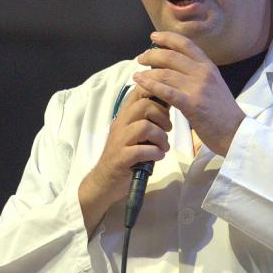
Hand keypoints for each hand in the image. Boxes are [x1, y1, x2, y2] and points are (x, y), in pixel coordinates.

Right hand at [78, 87, 170, 231]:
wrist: (104, 181)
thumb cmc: (125, 156)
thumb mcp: (136, 134)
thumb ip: (148, 120)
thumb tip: (168, 105)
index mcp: (125, 115)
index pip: (139, 91)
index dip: (157, 91)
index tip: (168, 103)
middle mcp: (120, 124)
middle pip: (144, 106)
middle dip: (162, 117)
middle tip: (167, 130)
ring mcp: (119, 141)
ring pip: (144, 127)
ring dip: (161, 137)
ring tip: (163, 146)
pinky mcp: (120, 158)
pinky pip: (141, 150)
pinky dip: (155, 153)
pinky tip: (158, 157)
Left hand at [133, 32, 246, 156]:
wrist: (236, 132)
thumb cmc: (222, 112)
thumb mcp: (213, 85)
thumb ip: (197, 75)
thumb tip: (176, 68)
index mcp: (209, 66)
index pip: (186, 44)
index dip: (168, 38)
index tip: (154, 36)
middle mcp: (203, 73)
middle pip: (171, 56)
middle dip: (152, 54)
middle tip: (141, 58)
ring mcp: (198, 88)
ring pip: (165, 73)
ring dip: (147, 71)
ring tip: (137, 73)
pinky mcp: (192, 104)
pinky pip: (166, 91)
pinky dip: (150, 85)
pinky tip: (139, 82)